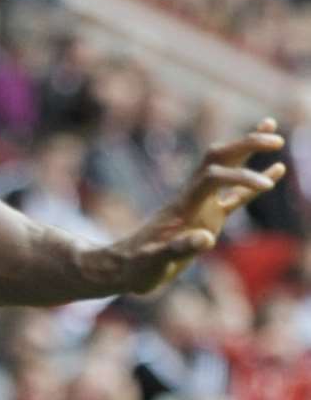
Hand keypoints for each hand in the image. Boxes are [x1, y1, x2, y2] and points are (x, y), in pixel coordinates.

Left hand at [109, 119, 286, 293]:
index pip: (213, 179)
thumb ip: (176, 248)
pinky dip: (253, 183)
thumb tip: (206, 237)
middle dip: (245, 147)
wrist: (124, 268)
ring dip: (248, 151)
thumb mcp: (153, 262)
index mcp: (183, 207)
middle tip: (275, 137)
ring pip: (227, 171)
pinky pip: (235, 196)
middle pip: (219, 161)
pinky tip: (275, 172)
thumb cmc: (136, 267)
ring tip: (273, 131)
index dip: (239, 178)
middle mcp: (194, 200)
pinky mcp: (208, 217)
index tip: (266, 184)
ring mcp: (201, 206)